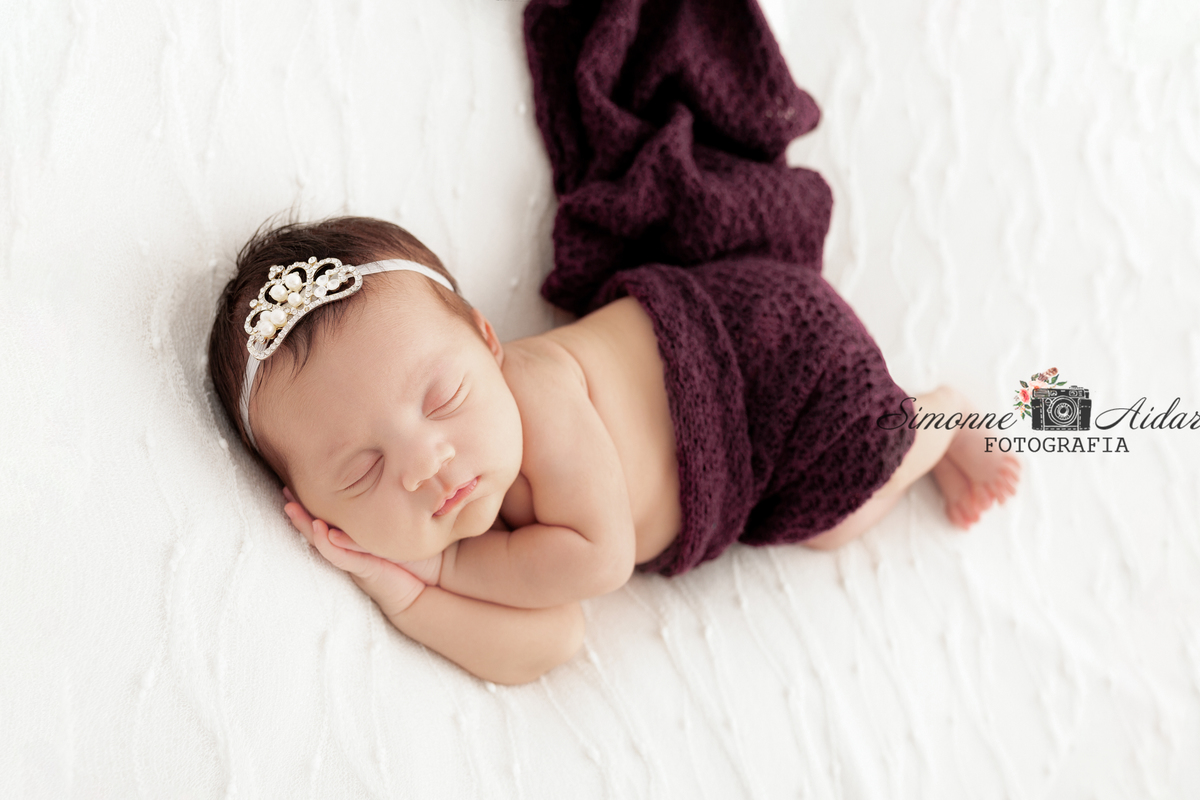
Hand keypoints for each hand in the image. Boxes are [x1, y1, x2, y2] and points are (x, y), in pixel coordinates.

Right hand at [281, 488, 444, 585]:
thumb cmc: (422, 549)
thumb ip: (398, 501)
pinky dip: (328, 544)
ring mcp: (355, 559)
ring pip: (323, 541)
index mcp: (359, 533)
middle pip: (319, 526)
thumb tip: (401, 470)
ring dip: (305, 525)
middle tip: (284, 490)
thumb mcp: (407, 519)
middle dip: (301, 510)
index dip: (316, 499)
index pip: (333, 513)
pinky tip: (319, 530)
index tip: (299, 479)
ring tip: (291, 508)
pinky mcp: (364, 570)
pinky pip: (341, 556)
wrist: (434, 583)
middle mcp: (352, 546)